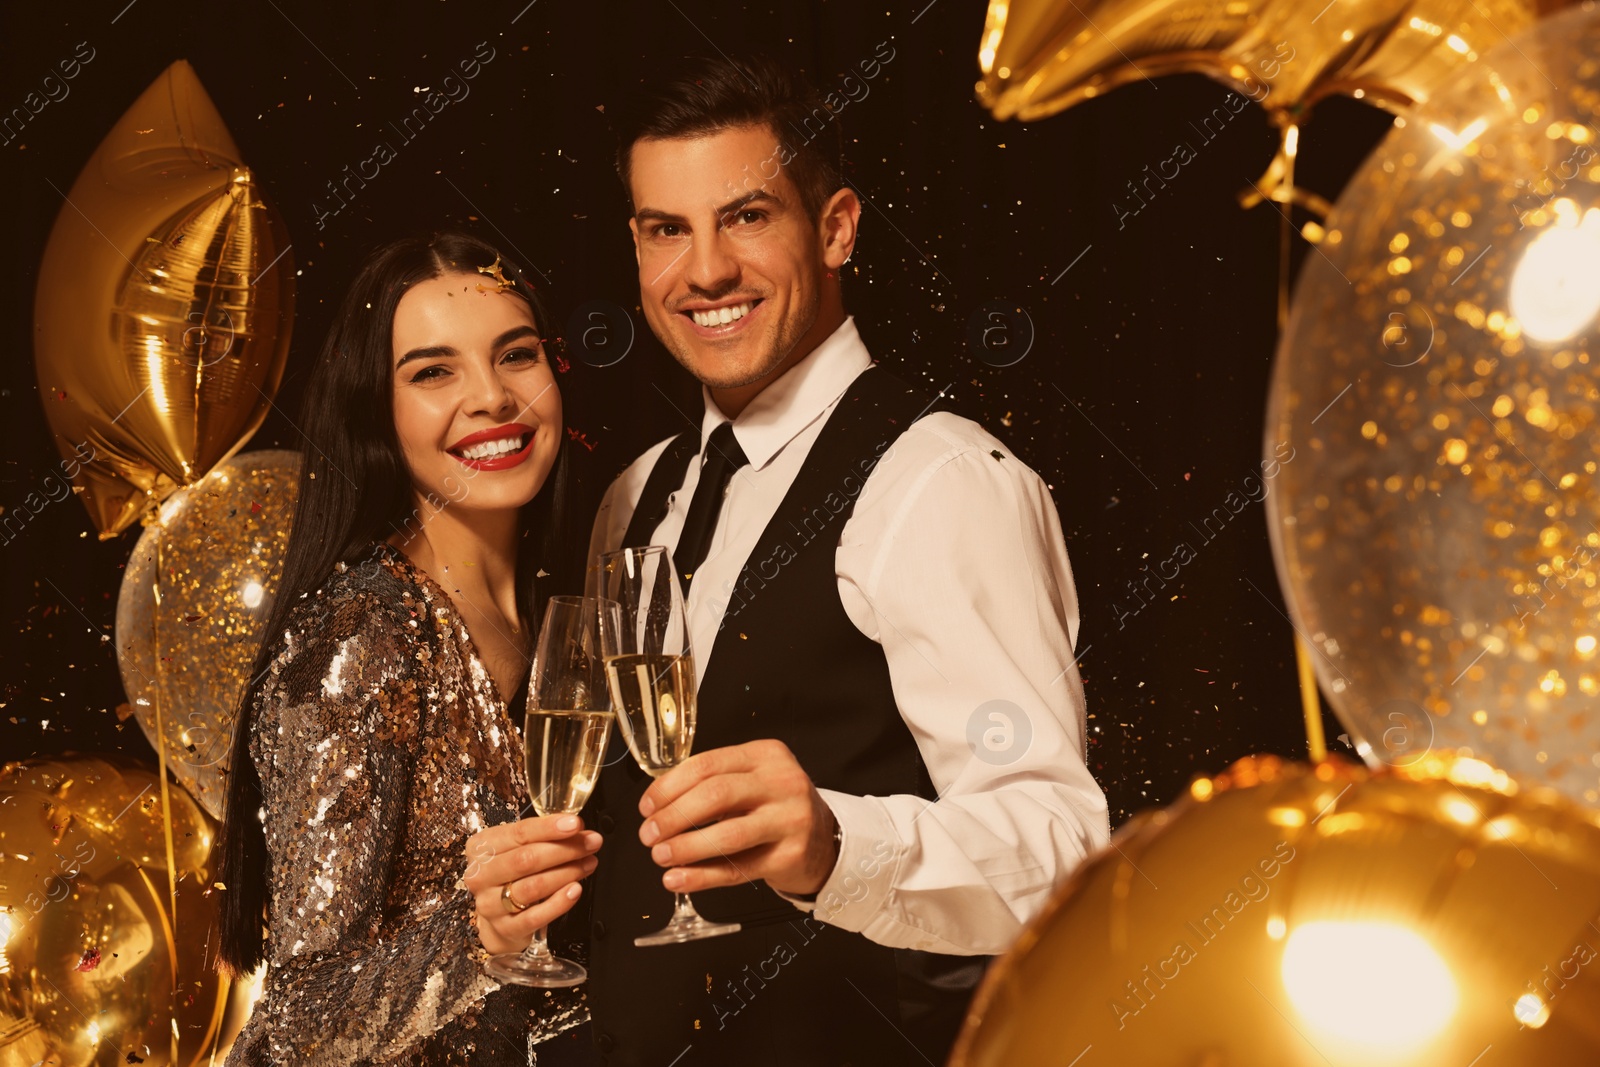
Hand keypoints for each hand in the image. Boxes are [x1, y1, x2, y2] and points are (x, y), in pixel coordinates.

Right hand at [463, 814, 601, 954]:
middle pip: (526, 859)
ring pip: (533, 887)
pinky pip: (535, 917)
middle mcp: (481, 875)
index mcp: (482, 847)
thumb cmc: (511, 871)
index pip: (518, 833)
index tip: (575, 824)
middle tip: (591, 843)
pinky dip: (559, 903)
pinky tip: (575, 890)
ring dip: (567, 873)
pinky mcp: (505, 928)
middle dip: (565, 849)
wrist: (497, 912)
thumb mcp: (518, 847)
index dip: (549, 828)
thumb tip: (576, 828)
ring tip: (588, 863)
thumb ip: (542, 836)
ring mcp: (490, 904)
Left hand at [639, 739, 838, 896]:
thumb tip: (659, 805)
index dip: (670, 787)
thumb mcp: (753, 780)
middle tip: (649, 834)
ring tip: (661, 856)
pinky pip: (738, 869)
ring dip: (685, 848)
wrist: (825, 840)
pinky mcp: (791, 855)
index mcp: (765, 755)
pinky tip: (679, 880)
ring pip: (727, 834)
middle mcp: (782, 782)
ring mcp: (790, 819)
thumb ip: (713, 784)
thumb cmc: (776, 808)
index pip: (708, 764)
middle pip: (716, 795)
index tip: (648, 806)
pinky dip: (702, 877)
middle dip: (674, 817)